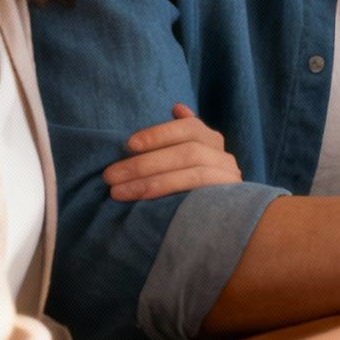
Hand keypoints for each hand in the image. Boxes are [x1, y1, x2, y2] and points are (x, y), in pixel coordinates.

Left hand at [104, 104, 241, 201]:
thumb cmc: (186, 191)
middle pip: (188, 151)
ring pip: (192, 173)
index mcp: (212, 142)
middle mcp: (224, 157)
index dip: (159, 133)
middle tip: (110, 175)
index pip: (190, 127)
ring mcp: (229, 179)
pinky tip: (143, 201)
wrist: (214, 231)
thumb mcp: (181, 161)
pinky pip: (197, 193)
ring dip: (149, 181)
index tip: (130, 144)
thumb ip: (178, 137)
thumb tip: (177, 107)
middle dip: (144, 163)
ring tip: (117, 191)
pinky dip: (168, 193)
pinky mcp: (227, 200)